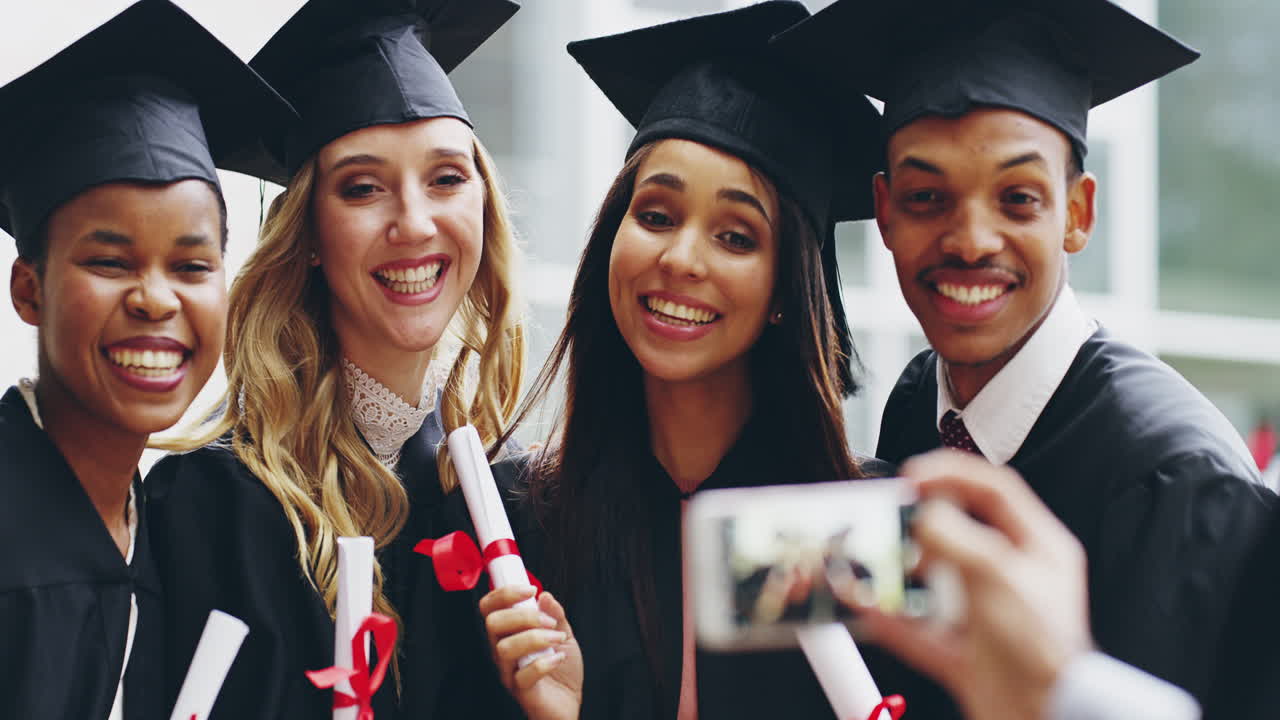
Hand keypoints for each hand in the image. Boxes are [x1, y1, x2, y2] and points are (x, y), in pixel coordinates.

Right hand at [480, 585, 582, 719]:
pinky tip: (558, 659)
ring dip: (536, 638)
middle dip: (523, 616)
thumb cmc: (561, 670)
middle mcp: (503, 652)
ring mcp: (509, 672)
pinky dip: (544, 663)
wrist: (569, 702)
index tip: (530, 589)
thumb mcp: (563, 634)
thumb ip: (555, 614)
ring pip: (504, 648)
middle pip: (493, 624)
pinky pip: (523, 675)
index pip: (489, 608)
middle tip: (549, 621)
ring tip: (557, 640)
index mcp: (508, 634)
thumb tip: (545, 596)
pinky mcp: (521, 691)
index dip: (504, 594)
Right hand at [858, 450, 1093, 719]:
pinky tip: (870, 610)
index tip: (916, 475)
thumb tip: (924, 516)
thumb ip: (954, 538)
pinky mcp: (967, 655)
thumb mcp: (996, 575)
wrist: (1044, 716)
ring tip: (877, 561)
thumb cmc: (1044, 651)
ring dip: (902, 575)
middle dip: (922, 527)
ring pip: (935, 584)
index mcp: (1038, 550)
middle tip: (893, 517)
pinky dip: (893, 622)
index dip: (953, 474)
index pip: (995, 491)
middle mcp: (1014, 580)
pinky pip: (920, 631)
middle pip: (960, 536)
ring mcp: (988, 618)